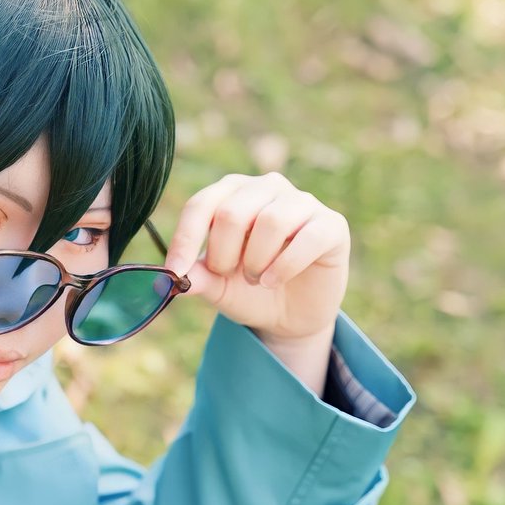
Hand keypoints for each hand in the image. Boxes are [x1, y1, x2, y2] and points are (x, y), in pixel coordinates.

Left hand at [163, 172, 350, 345]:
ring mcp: (302, 202)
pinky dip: (284, 267)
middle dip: (223, 255)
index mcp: (233, 192)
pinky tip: (274, 282)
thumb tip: (173, 276)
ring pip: (270, 222)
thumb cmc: (249, 291)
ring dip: (255, 262)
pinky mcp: (331, 225)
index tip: (175, 271)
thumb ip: (197, 277)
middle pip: (232, 213)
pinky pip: (307, 238)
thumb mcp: (218, 287)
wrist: (290, 316)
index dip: (185, 239)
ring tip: (256, 278)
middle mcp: (267, 188)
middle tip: (231, 274)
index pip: (202, 204)